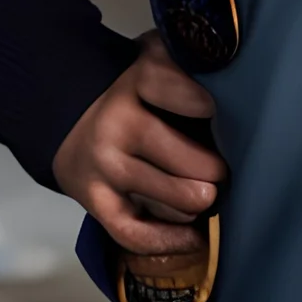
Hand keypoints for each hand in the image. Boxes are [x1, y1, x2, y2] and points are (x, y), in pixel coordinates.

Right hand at [52, 34, 222, 261]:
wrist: (67, 118)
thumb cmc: (132, 93)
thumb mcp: (154, 61)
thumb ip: (187, 62)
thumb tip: (235, 74)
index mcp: (134, 82)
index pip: (164, 85)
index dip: (195, 99)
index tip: (216, 109)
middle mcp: (115, 125)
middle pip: (178, 156)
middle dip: (212, 169)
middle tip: (224, 172)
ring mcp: (105, 168)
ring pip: (169, 198)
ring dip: (197, 202)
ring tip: (208, 195)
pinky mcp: (96, 202)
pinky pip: (136, 233)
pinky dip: (169, 241)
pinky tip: (194, 237)